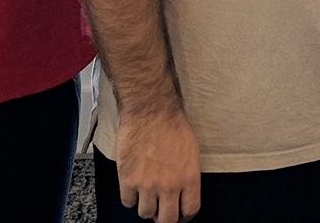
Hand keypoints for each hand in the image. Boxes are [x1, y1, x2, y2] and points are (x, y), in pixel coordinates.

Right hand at [115, 107, 202, 221]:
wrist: (150, 109)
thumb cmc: (172, 122)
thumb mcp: (192, 148)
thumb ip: (188, 173)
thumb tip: (185, 189)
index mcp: (189, 176)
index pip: (190, 210)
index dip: (185, 214)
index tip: (180, 212)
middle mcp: (169, 185)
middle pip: (167, 220)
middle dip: (164, 217)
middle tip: (161, 210)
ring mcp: (147, 185)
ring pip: (146, 214)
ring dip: (146, 206)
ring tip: (147, 193)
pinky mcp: (128, 180)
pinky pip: (128, 202)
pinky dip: (130, 197)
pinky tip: (134, 185)